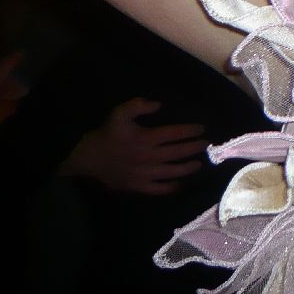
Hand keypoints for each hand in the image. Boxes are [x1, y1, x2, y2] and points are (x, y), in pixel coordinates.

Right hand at [60, 97, 207, 195]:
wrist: (87, 157)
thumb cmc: (107, 133)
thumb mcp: (119, 113)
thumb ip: (138, 106)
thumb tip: (158, 104)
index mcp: (146, 138)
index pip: (174, 134)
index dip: (189, 131)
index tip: (201, 129)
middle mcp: (148, 157)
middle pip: (177, 153)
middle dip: (193, 148)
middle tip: (205, 145)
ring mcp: (143, 174)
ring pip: (171, 172)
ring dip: (186, 168)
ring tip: (198, 164)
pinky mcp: (137, 187)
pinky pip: (157, 189)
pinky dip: (170, 188)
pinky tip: (180, 185)